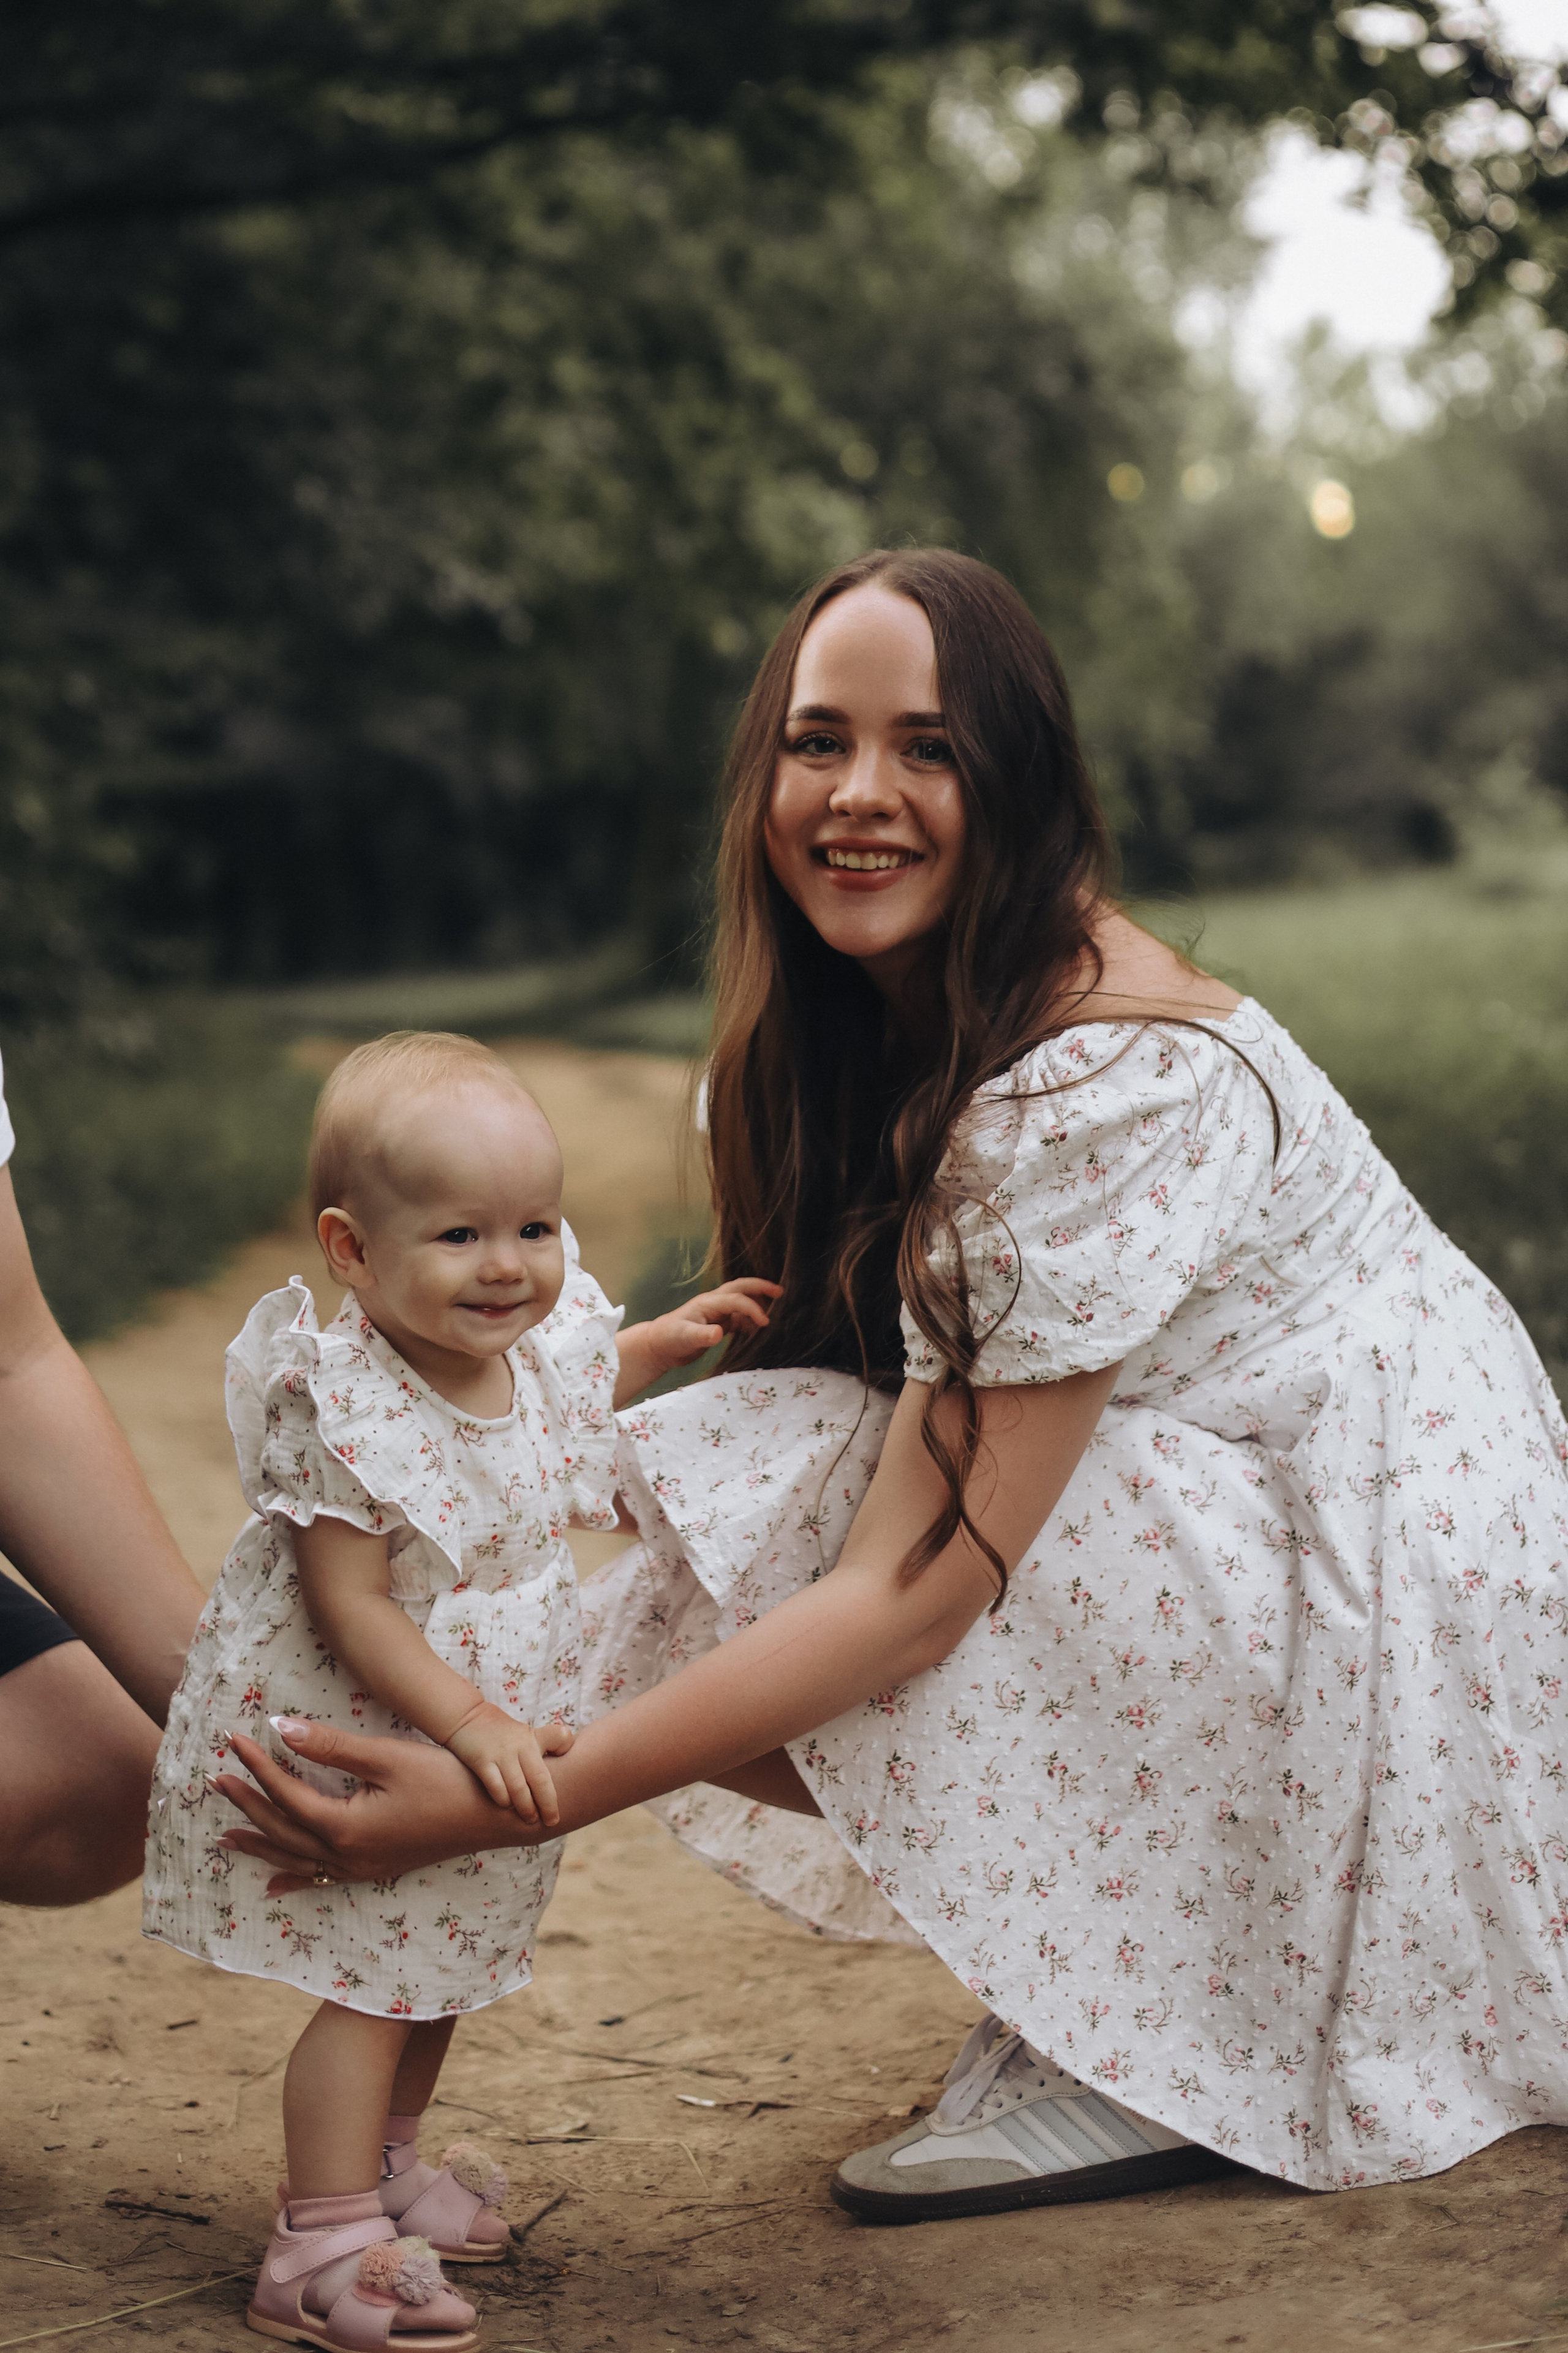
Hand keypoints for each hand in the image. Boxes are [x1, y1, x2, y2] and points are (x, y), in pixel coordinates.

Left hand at [211, 1720, 554, 1896]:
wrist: (496, 1816)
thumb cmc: (445, 1779)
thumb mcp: (386, 1756)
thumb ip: (330, 1746)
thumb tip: (278, 1728)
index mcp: (344, 1827)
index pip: (285, 1795)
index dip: (255, 1767)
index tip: (233, 1740)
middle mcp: (346, 1855)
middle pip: (281, 1831)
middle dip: (246, 1805)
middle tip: (214, 1780)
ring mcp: (360, 1868)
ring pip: (295, 1859)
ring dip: (259, 1845)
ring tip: (224, 1838)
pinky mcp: (375, 1869)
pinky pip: (321, 1879)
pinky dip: (293, 1878)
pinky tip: (275, 1885)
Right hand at [444, 1701, 572, 1822]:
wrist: (465, 1716)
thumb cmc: (501, 1731)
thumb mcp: (526, 1732)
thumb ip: (547, 1743)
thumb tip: (569, 1755)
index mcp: (533, 1738)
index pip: (560, 1741)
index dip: (567, 1754)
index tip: (570, 1780)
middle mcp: (520, 1746)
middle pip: (540, 1779)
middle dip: (548, 1804)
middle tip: (552, 1821)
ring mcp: (501, 1754)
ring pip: (519, 1788)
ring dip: (526, 1808)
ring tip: (530, 1820)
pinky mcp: (481, 1761)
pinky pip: (496, 1787)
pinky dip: (503, 1800)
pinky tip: (506, 1806)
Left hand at [614, 1276, 781, 1404]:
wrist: (658, 1346)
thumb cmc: (669, 1338)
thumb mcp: (685, 1337)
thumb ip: (703, 1335)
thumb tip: (719, 1333)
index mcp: (708, 1302)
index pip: (736, 1299)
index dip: (752, 1308)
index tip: (765, 1323)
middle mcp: (714, 1303)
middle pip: (741, 1288)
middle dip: (761, 1287)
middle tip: (781, 1292)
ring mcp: (716, 1312)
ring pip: (741, 1300)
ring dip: (757, 1302)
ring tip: (773, 1312)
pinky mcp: (717, 1323)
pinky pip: (738, 1316)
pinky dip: (749, 1319)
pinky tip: (756, 1329)